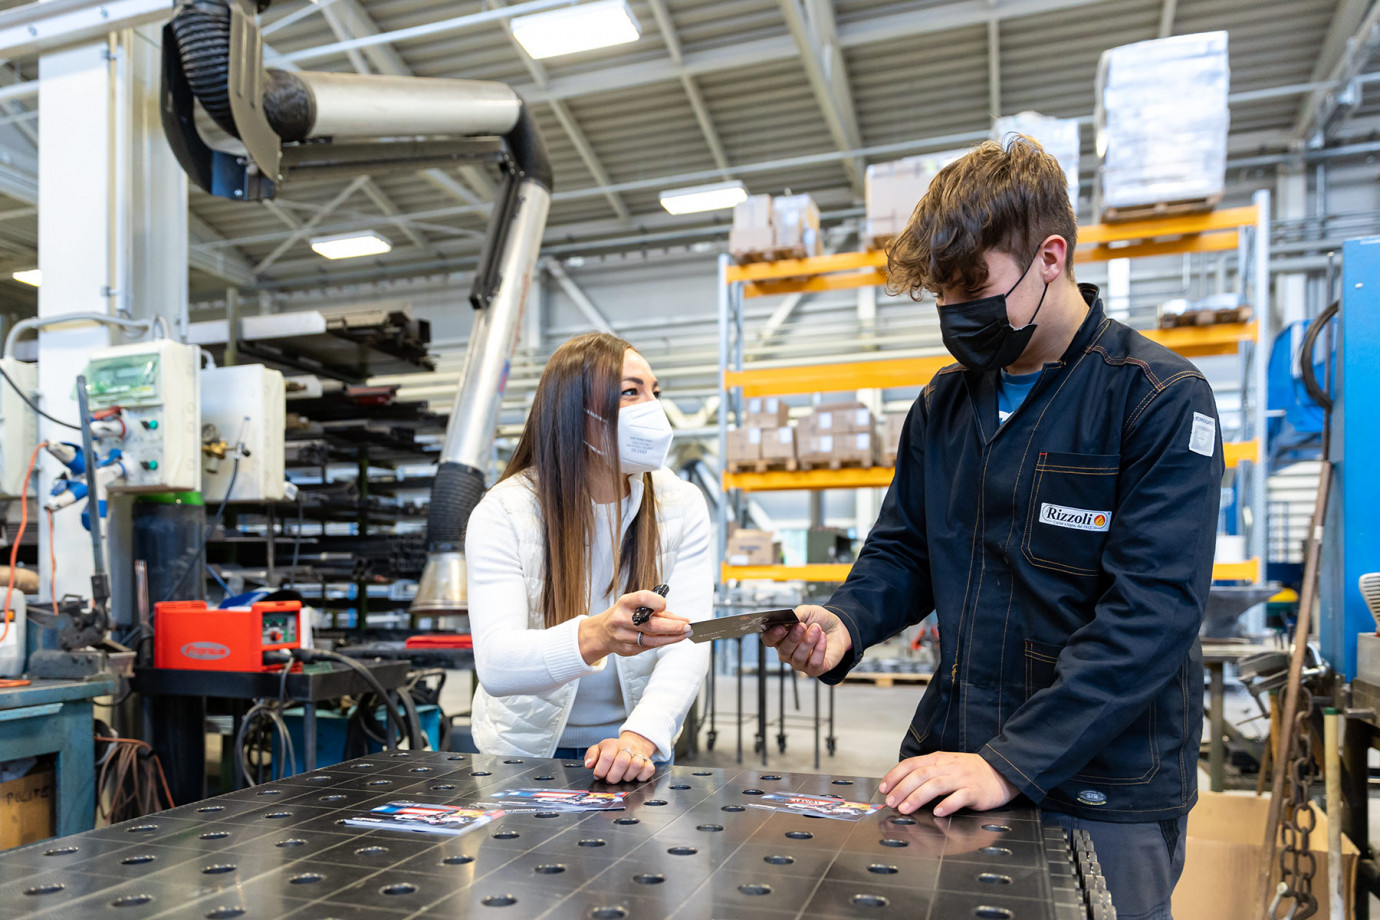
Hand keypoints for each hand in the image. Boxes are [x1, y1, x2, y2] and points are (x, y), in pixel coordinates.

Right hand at [579, 590, 690, 663]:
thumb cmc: (623, 614)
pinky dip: (662, 643)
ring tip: (684, 634)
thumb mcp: (635, 605)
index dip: (657, 602)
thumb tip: (681, 619)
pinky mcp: (626, 650)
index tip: (666, 606)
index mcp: (625, 602)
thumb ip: (657, 610)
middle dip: (673, 626)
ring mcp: (623, 636)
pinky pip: (648, 647)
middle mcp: (621, 619)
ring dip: (672, 637)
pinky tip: (671, 639)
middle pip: (652, 624)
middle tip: (687, 626)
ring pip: (652, 640)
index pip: (643, 598)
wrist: (602, 632)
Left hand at [585, 731, 656, 782]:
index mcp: (612, 744)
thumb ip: (591, 755)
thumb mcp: (598, 749)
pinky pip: (649, 770)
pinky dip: (641, 776)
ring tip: (622, 776)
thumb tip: (589, 764)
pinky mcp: (649, 762)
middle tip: (610, 778)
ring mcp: (639, 754)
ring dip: (627, 776)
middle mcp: (627, 748)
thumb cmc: (613, 750)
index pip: (607, 757)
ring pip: (636, 766)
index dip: (601, 770)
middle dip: (614, 776)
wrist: (633, 744)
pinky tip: (634, 775)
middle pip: (622, 762)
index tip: (598, 775)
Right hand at [761, 605, 852, 676]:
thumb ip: (796, 615)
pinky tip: (823, 637)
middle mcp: (788, 653)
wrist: (838, 628)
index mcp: (781, 638)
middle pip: (783, 651)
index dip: (772, 635)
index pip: (769, 640)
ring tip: (817, 629)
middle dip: (793, 638)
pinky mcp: (815, 669)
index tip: (781, 627)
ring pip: (798, 658)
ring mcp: (800, 663)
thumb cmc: (818, 620)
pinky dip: (819, 649)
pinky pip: (814, 663)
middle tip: (802, 626)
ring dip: (808, 642)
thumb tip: (791, 619)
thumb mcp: (807, 611)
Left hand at [879, 752, 1018, 816]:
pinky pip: (960, 796)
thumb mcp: (946, 765)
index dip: (895, 775)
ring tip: (906, 808)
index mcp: (938, 759)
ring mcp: (962, 778)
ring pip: (936, 785)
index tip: (883, 788)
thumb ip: (927, 772)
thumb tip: (902, 786)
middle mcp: (948, 766)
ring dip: (918, 797)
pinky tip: (938, 812)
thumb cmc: (970, 771)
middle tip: (891, 802)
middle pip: (921, 774)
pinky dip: (948, 804)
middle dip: (902, 788)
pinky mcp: (976, 791)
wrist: (1001, 771)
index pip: (911, 764)